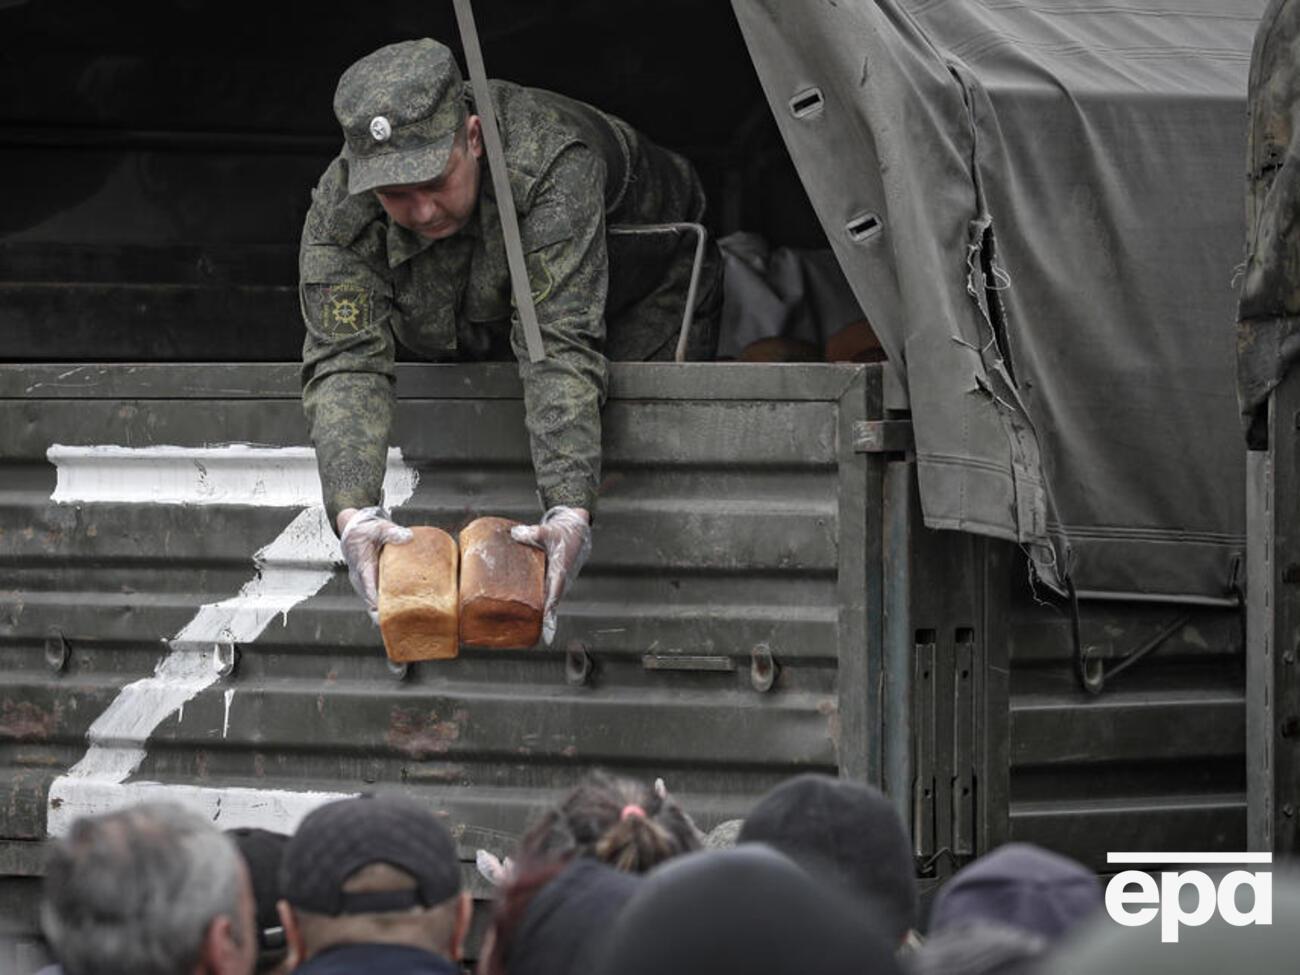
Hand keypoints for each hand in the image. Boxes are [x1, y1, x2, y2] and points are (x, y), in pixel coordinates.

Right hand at [338, 506, 412, 621]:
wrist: (353, 530)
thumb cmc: (364, 530)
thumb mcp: (378, 528)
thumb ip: (392, 532)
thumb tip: (408, 537)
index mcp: (362, 568)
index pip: (369, 589)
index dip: (377, 602)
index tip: (387, 614)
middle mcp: (362, 579)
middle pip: (372, 603)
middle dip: (384, 615)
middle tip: (401, 625)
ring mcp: (366, 583)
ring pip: (375, 602)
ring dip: (387, 612)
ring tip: (405, 623)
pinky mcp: (372, 582)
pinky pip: (379, 597)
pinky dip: (388, 604)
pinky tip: (404, 610)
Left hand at [510, 506, 591, 644]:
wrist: (577, 529)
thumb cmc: (566, 532)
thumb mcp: (548, 531)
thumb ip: (532, 533)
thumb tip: (515, 534)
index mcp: (561, 571)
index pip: (554, 596)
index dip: (550, 612)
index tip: (546, 627)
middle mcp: (559, 579)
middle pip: (549, 603)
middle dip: (541, 619)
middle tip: (531, 634)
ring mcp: (555, 579)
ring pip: (546, 598)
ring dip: (538, 612)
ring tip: (526, 627)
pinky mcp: (550, 577)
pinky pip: (542, 591)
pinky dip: (535, 600)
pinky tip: (522, 605)